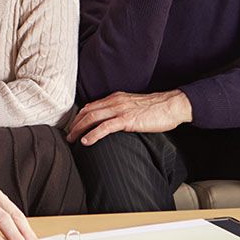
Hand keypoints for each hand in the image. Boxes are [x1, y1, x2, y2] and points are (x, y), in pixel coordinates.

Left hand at [66, 90, 192, 145]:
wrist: (171, 105)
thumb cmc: (156, 109)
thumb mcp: (134, 106)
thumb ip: (121, 111)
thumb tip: (112, 123)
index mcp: (115, 98)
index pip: (91, 106)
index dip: (79, 117)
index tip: (73, 127)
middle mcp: (115, 101)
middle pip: (87, 111)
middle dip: (74, 124)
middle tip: (68, 136)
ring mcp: (120, 110)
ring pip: (92, 117)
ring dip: (79, 129)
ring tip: (72, 140)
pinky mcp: (127, 119)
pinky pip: (105, 127)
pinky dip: (93, 134)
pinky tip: (86, 141)